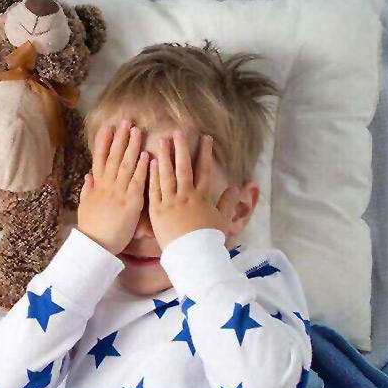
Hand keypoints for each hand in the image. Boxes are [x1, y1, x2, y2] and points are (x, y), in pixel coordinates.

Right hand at [78, 120, 149, 254]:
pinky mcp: (130, 202)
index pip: (99, 158)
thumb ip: (88, 189)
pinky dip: (141, 167)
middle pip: (113, 156)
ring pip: (125, 164)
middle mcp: (106, 185)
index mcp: (97, 186)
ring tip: (136, 130)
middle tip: (125, 121)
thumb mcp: (85, 206)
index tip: (107, 127)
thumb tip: (88, 175)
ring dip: (131, 146)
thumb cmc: (92, 229)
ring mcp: (118, 192)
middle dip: (119, 138)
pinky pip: (136, 181)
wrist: (96, 245)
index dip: (103, 141)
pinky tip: (146, 155)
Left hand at [148, 130, 232, 248]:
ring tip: (163, 140)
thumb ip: (228, 202)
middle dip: (182, 148)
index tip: (205, 138)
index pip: (204, 170)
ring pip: (167, 175)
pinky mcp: (157, 211)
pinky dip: (152, 175)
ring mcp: (171, 202)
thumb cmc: (208, 240)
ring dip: (165, 156)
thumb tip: (237, 187)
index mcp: (202, 198)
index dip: (205, 153)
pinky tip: (149, 162)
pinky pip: (154, 189)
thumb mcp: (222, 220)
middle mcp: (186, 196)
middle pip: (184, 167)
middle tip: (179, 131)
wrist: (193, 256)